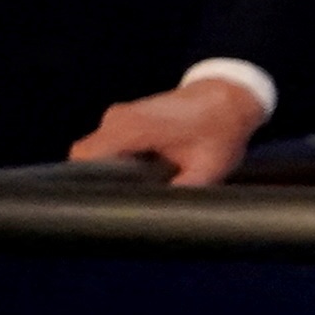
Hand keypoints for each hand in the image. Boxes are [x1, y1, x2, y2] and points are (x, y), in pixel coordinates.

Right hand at [70, 76, 264, 184]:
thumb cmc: (219, 132)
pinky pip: (108, 143)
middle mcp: (117, 118)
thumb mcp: (206, 170)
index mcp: (131, 128)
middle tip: (124, 201)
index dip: (90, 184)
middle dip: (102, 181)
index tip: (104, 203)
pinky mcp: (125, 116)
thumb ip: (179, 193)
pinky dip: (119, 159)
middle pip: (87, 157)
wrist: (228, 98)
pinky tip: (141, 173)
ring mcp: (119, 115)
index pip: (85, 160)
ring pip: (97, 151)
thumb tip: (158, 216)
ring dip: (112, 170)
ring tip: (136, 187)